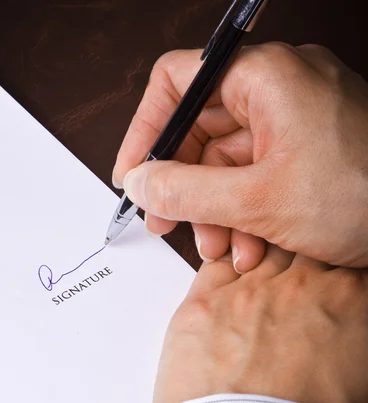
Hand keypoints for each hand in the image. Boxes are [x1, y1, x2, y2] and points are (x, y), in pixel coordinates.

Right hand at [113, 44, 367, 270]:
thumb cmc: (365, 197)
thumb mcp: (260, 201)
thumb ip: (187, 190)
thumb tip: (140, 182)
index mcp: (265, 77)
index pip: (178, 83)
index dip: (146, 130)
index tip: (132, 174)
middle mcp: (279, 91)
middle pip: (201, 131)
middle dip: (184, 186)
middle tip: (167, 223)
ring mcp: (295, 123)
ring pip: (228, 163)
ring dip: (216, 212)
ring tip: (222, 251)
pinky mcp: (308, 153)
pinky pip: (257, 178)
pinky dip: (246, 214)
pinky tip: (250, 249)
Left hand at [153, 247, 367, 402]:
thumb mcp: (362, 386)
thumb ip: (355, 345)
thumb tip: (345, 348)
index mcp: (350, 301)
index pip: (346, 263)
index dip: (337, 276)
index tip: (329, 288)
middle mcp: (299, 287)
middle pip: (303, 250)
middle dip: (303, 265)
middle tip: (294, 291)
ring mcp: (247, 292)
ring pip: (258, 252)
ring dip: (263, 263)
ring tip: (259, 295)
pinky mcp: (202, 305)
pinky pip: (215, 267)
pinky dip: (224, 270)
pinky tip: (228, 292)